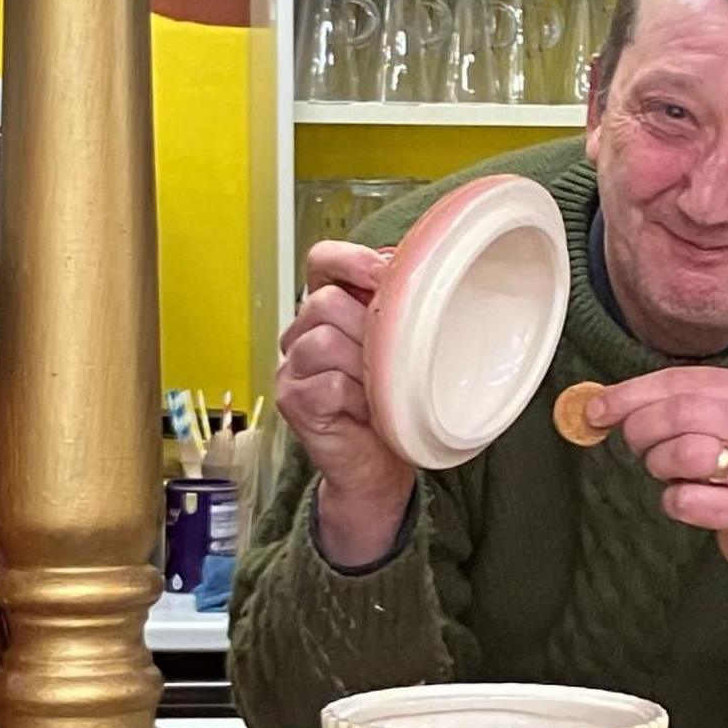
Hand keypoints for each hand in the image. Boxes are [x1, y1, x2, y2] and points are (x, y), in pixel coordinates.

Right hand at [277, 240, 414, 565]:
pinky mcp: (294, 401)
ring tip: (381, 389)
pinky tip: (369, 411)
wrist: (378, 467)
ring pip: (324, 340)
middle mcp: (301, 333)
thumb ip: (402, 312)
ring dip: (365, 366)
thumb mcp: (402, 349)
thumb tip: (435, 271)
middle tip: (393, 360)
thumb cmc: (393, 404)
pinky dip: (358, 398)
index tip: (387, 274)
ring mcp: (292, 368)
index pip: (323, 261)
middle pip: (326, 302)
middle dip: (369, 327)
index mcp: (327, 309)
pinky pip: (329, 383)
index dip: (351, 260)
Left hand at [590, 367, 727, 612]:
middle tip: (636, 446)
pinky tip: (690, 501)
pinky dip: (674, 501)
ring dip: (659, 465)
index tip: (597, 409)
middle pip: (679, 412)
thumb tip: (607, 403)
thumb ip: (681, 406)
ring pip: (682, 452)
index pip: (681, 380)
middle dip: (640, 429)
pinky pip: (688, 499)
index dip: (630, 394)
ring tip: (670, 474)